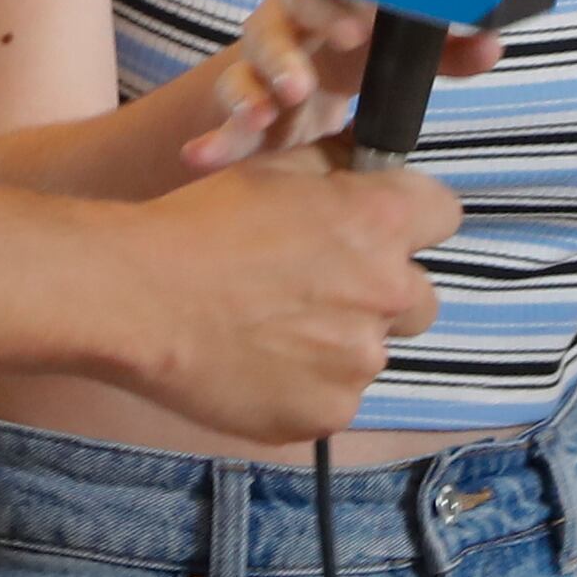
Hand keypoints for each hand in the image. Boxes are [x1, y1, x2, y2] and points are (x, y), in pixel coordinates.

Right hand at [115, 151, 456, 445]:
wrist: (133, 298)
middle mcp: (385, 293)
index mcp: (380, 222)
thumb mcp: (275, 169)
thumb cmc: (196, 225)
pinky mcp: (325, 414)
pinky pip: (335, 399)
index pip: (444, 215)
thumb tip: (368, 161)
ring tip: (269, 329)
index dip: (413, 219)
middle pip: (419, 298)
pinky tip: (256, 364)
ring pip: (371, 352)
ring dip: (339, 342)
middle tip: (317, 290)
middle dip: (382, 292)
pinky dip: (305, 386)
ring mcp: (357, 363)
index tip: (382, 229)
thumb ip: (339, 168)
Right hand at [181, 0, 500, 171]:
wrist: (296, 86)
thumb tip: (492, 42)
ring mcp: (257, 68)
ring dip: (256, 87)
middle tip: (320, 66)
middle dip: (296, 42)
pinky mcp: (240, 110)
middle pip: (279, 22)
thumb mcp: (396, 48)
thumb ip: (445, 47)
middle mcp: (285, 26)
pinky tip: (203, 156)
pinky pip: (223, 119)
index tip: (358, 27)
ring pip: (247, 69)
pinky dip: (214, 138)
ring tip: (272, 108)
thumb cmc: (355, 55)